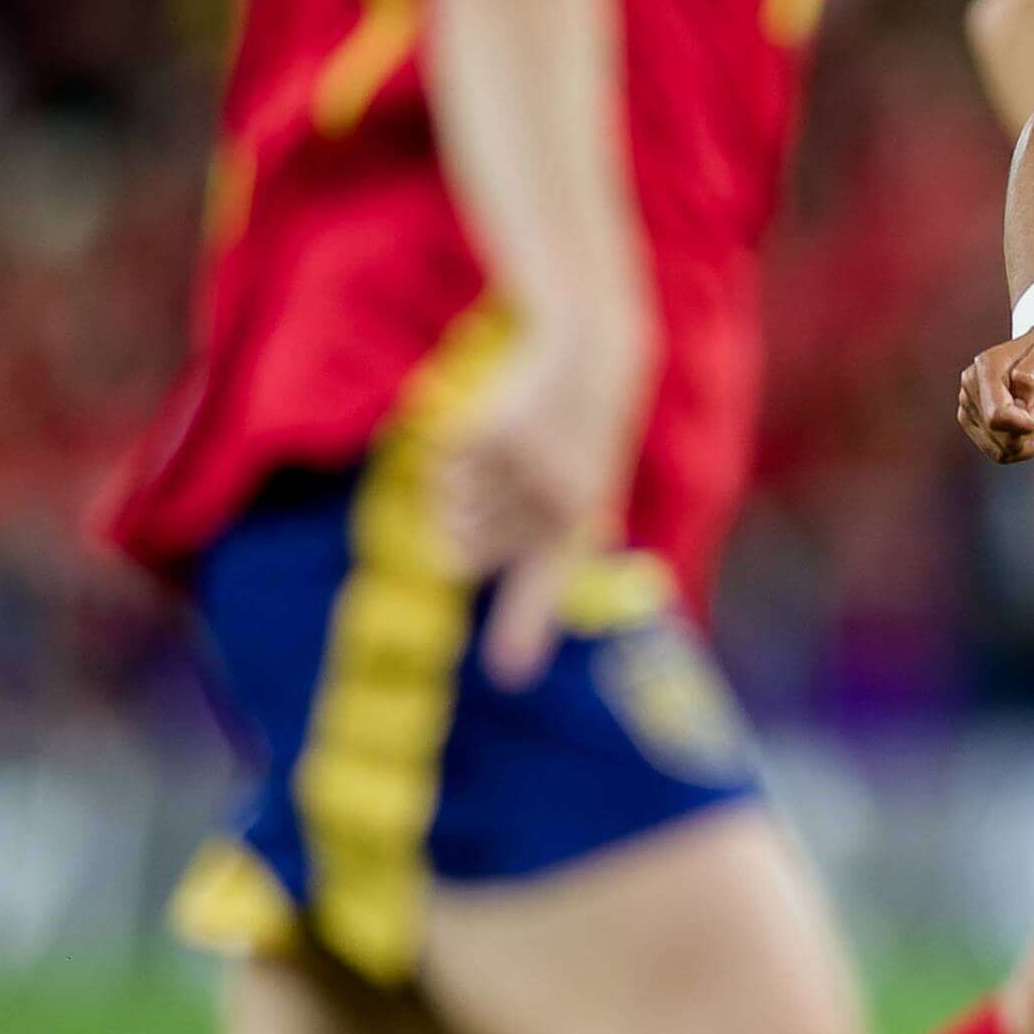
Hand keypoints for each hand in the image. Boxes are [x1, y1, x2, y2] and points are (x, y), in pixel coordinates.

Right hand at [439, 331, 642, 684]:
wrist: (591, 357)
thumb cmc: (570, 443)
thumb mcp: (558, 500)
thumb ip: (513, 546)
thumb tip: (447, 564)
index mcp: (577, 532)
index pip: (545, 589)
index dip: (526, 630)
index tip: (510, 676)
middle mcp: (561, 508)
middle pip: (459, 551)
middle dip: (462, 520)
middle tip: (505, 478)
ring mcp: (532, 471)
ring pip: (448, 508)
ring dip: (458, 480)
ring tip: (507, 448)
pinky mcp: (500, 433)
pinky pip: (442, 465)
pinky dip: (451, 449)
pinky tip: (490, 424)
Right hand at [959, 319, 1033, 462]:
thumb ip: (1030, 377)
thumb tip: (1015, 403)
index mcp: (987, 367)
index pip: (998, 417)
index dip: (1032, 420)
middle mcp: (971, 386)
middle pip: (999, 436)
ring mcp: (970, 405)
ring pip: (999, 450)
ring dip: (1031, 441)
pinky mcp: (975, 422)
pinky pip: (999, 452)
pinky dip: (1024, 446)